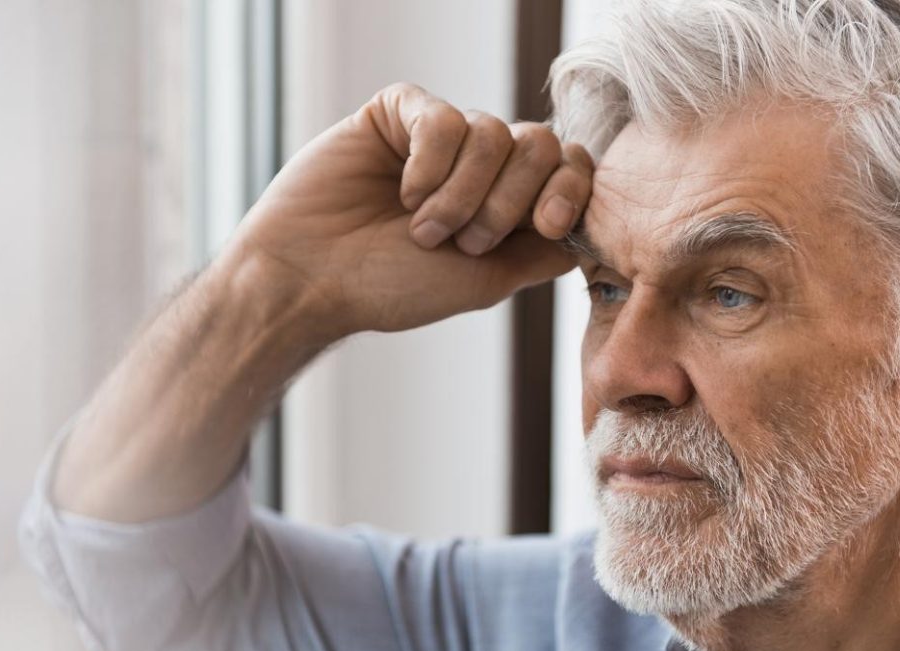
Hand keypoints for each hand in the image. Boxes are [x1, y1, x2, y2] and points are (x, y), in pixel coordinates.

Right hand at [231, 82, 593, 337]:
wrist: (313, 279)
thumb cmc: (391, 288)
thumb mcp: (484, 280)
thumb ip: (541, 252)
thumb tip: (587, 232)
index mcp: (504, 204)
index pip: (567, 168)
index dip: (570, 188)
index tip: (546, 224)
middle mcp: (478, 167)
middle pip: (540, 144)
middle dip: (507, 200)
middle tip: (465, 241)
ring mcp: (440, 138)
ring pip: (493, 132)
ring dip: (461, 194)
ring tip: (422, 228)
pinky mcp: (400, 113)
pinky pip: (444, 117)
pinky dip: (429, 164)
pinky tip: (402, 192)